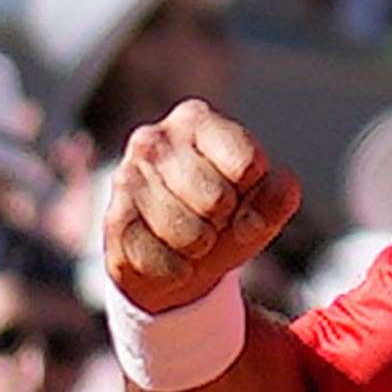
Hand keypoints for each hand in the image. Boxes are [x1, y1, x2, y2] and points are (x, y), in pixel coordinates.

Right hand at [103, 100, 297, 315]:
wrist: (175, 263)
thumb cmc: (223, 221)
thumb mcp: (261, 207)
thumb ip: (278, 196)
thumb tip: (272, 196)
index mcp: (196, 121)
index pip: (248, 162)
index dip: (253, 193)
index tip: (241, 196)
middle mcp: (155, 139)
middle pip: (218, 199)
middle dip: (224, 222)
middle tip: (212, 221)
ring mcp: (127, 176)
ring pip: (189, 234)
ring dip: (200, 249)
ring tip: (192, 239)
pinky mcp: (113, 218)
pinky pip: (160, 259)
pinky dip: (176, 269)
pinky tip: (170, 256)